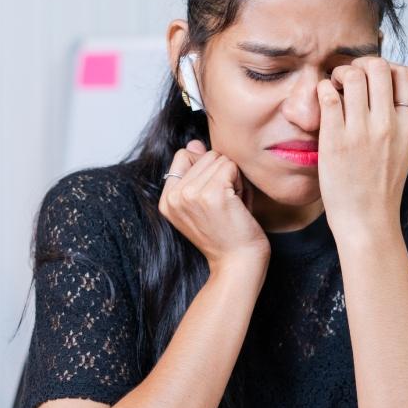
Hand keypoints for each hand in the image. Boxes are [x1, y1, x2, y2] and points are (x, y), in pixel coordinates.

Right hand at [159, 140, 270, 270]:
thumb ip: (197, 171)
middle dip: (222, 174)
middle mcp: (173, 196)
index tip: (213, 198)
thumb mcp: (206, 200)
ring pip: (219, 158)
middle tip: (226, 204)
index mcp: (166, 199)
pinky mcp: (211, 194)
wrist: (238, 264)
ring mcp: (190, 194)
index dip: (205, 169)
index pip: (184, 155)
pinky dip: (241, 183)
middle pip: (204, 154)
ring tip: (231, 205)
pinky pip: (231, 166)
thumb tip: (194, 143)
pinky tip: (238, 205)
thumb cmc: (228, 234)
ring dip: (233, 179)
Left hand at [316, 56, 407, 240]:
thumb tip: (382, 90)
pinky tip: (322, 103)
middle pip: (377, 66)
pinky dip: (322, 90)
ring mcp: (362, 131)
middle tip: (347, 80)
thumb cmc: (379, 188)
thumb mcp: (402, 150)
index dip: (384, 68)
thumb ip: (397, 120)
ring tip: (333, 90)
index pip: (403, 73)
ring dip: (338, 74)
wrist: (367, 221)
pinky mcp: (336, 140)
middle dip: (359, 64)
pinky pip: (327, 95)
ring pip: (352, 74)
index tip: (370, 81)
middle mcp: (388, 123)